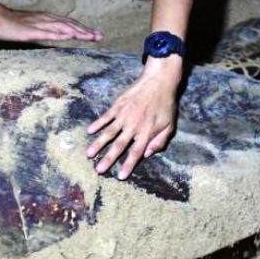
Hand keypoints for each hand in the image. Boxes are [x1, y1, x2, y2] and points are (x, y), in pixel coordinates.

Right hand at [0, 6, 102, 42]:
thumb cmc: (11, 25)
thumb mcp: (31, 29)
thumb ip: (44, 32)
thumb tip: (54, 37)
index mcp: (47, 19)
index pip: (69, 24)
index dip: (83, 29)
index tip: (95, 34)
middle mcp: (46, 19)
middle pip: (70, 25)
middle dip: (86, 31)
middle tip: (100, 36)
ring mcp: (39, 24)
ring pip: (62, 27)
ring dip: (77, 32)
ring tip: (90, 37)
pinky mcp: (31, 31)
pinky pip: (48, 32)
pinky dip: (60, 34)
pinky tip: (69, 36)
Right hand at [86, 59, 181, 178]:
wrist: (159, 82)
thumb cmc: (166, 105)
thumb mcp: (170, 125)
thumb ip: (160, 141)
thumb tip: (147, 154)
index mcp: (146, 132)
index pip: (136, 152)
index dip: (128, 165)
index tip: (120, 176)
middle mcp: (133, 126)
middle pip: (119, 145)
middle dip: (108, 158)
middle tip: (99, 170)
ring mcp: (124, 115)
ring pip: (109, 133)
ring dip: (98, 144)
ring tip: (89, 154)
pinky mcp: (118, 106)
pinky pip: (105, 117)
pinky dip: (97, 124)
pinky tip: (89, 131)